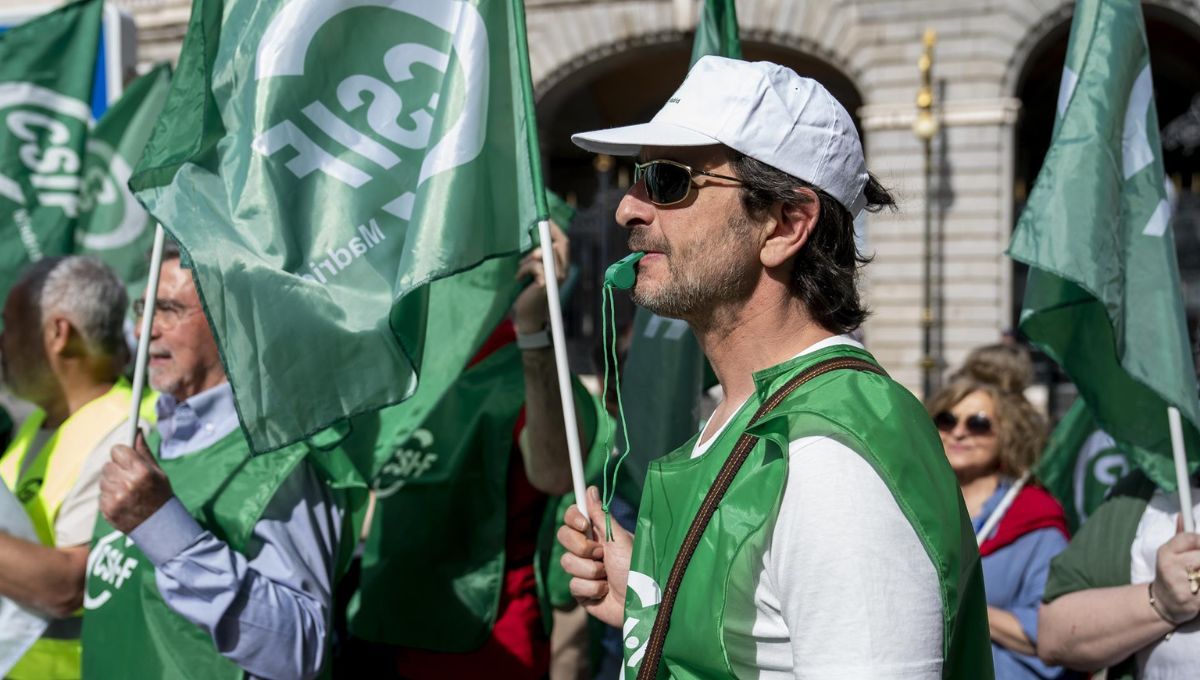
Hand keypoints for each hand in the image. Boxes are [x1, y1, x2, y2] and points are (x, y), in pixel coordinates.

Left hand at [99, 431, 174, 533]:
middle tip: (129, 479)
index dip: (122, 454)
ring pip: (103, 480)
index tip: (126, 459)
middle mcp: (128, 484)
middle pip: (108, 465)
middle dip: (117, 470)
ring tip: (127, 493)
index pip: (117, 450)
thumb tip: (136, 430)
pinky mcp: (108, 509)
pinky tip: (123, 503)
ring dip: (112, 484)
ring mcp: (116, 498)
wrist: (159, 525)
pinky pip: (101, 495)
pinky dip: (109, 497)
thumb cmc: (159, 494)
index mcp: (142, 471)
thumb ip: (143, 451)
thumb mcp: (157, 471)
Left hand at [514, 220, 568, 333]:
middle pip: (561, 244)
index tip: (543, 219)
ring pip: (546, 254)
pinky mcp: (546, 284)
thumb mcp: (535, 271)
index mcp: (561, 266)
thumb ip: (538, 258)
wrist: (528, 316)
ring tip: (520, 267)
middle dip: (547, 234)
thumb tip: (534, 239)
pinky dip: (524, 269)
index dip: (555, 230)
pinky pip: (536, 266)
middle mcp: (563, 271)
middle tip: (533, 227)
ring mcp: (557, 278)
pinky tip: (518, 278)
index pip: (564, 243)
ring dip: (529, 258)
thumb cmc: (529, 292)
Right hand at [557, 486, 630, 626]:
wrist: (641, 603)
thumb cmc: (636, 568)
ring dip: (591, 571)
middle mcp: (589, 550)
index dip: (573, 519)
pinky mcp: (582, 591)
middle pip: (564, 537)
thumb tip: (591, 488)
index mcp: (599, 534)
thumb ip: (601, 516)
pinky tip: (605, 592)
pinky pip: (574, 585)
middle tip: (601, 555)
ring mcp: (584, 571)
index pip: (573, 517)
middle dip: (582, 548)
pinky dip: (592, 589)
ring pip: (567, 562)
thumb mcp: (619, 539)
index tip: (584, 525)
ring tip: (608, 577)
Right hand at [1151, 514, 1199, 623]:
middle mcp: (1171, 568)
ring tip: (1198, 575)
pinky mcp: (1194, 601)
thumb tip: (1184, 515)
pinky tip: (1199, 586)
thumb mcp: (1171, 553)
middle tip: (1199, 565)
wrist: (1165, 604)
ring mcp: (1182, 585)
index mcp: (1165, 553)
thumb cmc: (1172, 573)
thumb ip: (1182, 536)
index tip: (1199, 547)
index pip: (1192, 538)